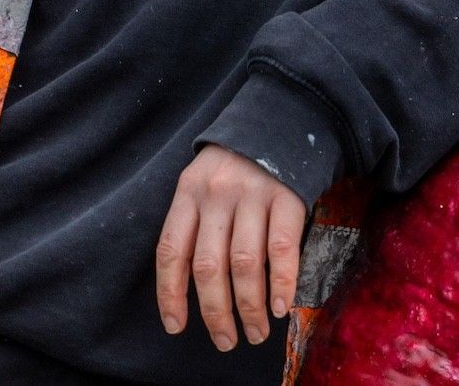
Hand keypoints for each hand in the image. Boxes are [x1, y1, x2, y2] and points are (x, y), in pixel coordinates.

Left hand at [155, 144, 306, 350]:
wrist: (283, 118)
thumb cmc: (237, 164)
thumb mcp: (204, 181)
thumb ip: (196, 223)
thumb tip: (191, 288)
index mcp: (189, 191)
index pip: (170, 250)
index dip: (170, 294)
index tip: (176, 326)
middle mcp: (217, 193)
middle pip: (208, 266)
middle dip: (215, 313)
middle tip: (225, 341)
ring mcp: (253, 194)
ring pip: (244, 264)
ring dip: (249, 307)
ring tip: (255, 331)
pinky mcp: (288, 196)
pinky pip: (281, 248)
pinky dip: (281, 283)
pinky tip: (281, 307)